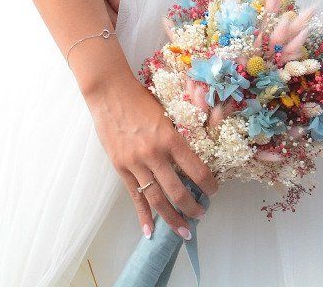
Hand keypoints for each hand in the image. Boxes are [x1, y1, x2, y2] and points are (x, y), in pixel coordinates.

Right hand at [84, 68, 216, 239]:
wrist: (109, 91)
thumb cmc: (140, 98)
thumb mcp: (166, 113)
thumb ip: (177, 136)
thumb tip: (192, 157)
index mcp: (170, 138)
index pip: (197, 170)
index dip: (209, 185)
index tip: (213, 191)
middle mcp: (154, 153)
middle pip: (178, 191)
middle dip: (193, 208)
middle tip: (201, 215)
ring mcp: (135, 163)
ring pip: (157, 199)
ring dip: (172, 218)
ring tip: (183, 230)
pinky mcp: (121, 167)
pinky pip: (135, 196)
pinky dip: (143, 216)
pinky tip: (150, 231)